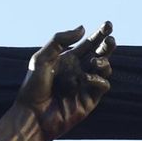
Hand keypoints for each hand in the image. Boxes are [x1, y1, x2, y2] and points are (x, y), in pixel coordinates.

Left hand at [16, 21, 115, 140]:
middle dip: (107, 45)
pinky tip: (86, 79)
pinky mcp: (89, 99)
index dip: (100, 33)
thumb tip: (83, 28)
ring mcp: (85, 85)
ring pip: (104, 68)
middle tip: (109, 40)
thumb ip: (59, 40)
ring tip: (95, 61)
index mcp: (67, 60)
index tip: (108, 25)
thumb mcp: (41, 59)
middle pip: (100, 53)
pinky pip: (103, 85)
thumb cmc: (33, 87)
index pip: (88, 43)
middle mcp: (78, 70)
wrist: (32, 115)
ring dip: (104, 61)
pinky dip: (98, 79)